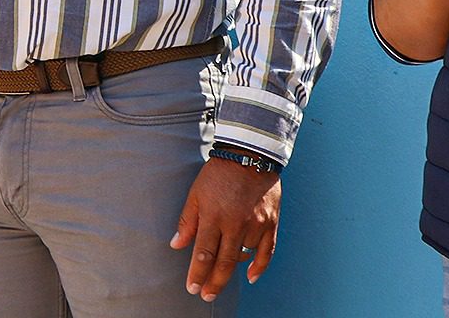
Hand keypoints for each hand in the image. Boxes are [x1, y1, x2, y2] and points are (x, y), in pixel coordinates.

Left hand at [169, 158, 280, 301]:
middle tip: (206, 295)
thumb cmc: (219, 173)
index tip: (192, 287)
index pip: (204, 252)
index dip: (197, 273)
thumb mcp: (196, 193)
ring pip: (244, 256)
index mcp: (214, 215)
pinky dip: (260, 266)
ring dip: (232, 268)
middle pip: (224, 262)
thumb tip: (177, 244)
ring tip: (221, 274)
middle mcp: (236, 223)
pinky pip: (267, 251)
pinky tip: (251, 277)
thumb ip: (187, 221)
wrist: (250, 154)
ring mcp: (256, 224)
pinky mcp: (271, 222)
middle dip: (214, 282)